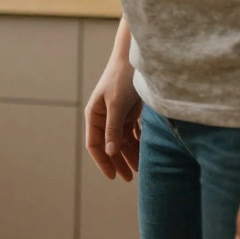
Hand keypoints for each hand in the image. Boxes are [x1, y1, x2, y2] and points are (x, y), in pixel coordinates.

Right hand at [85, 56, 141, 181]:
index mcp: (94, 115)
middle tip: (127, 179)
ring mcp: (116, 115)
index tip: (113, 176)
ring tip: (140, 170)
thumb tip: (110, 152)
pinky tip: (145, 154)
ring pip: (122, 141)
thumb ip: (113, 129)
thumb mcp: (116, 105)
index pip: (95, 144)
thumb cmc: (122, 79)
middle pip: (109, 146)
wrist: (135, 59)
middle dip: (118, 162)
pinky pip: (132, 133)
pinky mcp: (129, 112)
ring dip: (129, 155)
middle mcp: (103, 117)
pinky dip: (137, 144)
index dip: (103, 161)